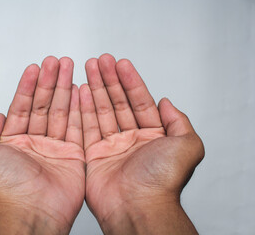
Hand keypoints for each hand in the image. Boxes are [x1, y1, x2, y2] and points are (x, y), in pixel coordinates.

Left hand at [0, 57, 84, 233]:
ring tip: (68, 68)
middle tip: (56, 62)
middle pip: (44, 105)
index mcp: (14, 142)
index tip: (35, 67)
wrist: (29, 211)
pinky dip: (79, 108)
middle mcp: (35, 143)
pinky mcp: (73, 155)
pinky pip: (77, 127)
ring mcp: (55, 148)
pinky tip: (80, 91)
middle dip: (50, 81)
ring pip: (61, 111)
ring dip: (65, 88)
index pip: (23, 106)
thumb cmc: (4, 188)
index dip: (28, 86)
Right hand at [80, 54, 204, 233]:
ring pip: (101, 110)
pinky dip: (83, 108)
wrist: (138, 206)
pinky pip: (87, 126)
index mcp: (153, 136)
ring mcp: (112, 146)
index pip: (139, 101)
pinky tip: (80, 91)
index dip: (130, 80)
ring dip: (95, 88)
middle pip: (118, 102)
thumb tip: (167, 103)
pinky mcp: (94, 155)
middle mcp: (132, 140)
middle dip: (110, 80)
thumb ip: (179, 121)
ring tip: (89, 68)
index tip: (121, 63)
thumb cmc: (163, 181)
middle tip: (101, 60)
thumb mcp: (187, 145)